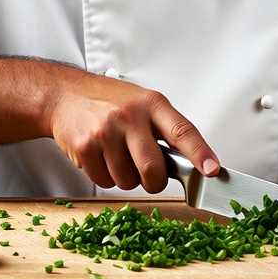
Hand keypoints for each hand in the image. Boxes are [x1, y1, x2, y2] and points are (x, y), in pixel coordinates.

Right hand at [45, 64, 219, 192]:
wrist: (65, 95)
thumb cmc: (109, 100)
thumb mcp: (143, 102)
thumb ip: (164, 129)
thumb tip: (192, 162)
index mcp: (152, 104)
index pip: (182, 131)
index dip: (200, 153)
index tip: (212, 170)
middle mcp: (130, 116)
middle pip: (153, 169)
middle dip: (154, 181)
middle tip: (148, 173)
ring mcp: (106, 132)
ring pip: (128, 181)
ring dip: (126, 177)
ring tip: (117, 153)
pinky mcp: (86, 148)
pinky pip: (105, 183)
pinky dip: (106, 176)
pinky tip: (100, 155)